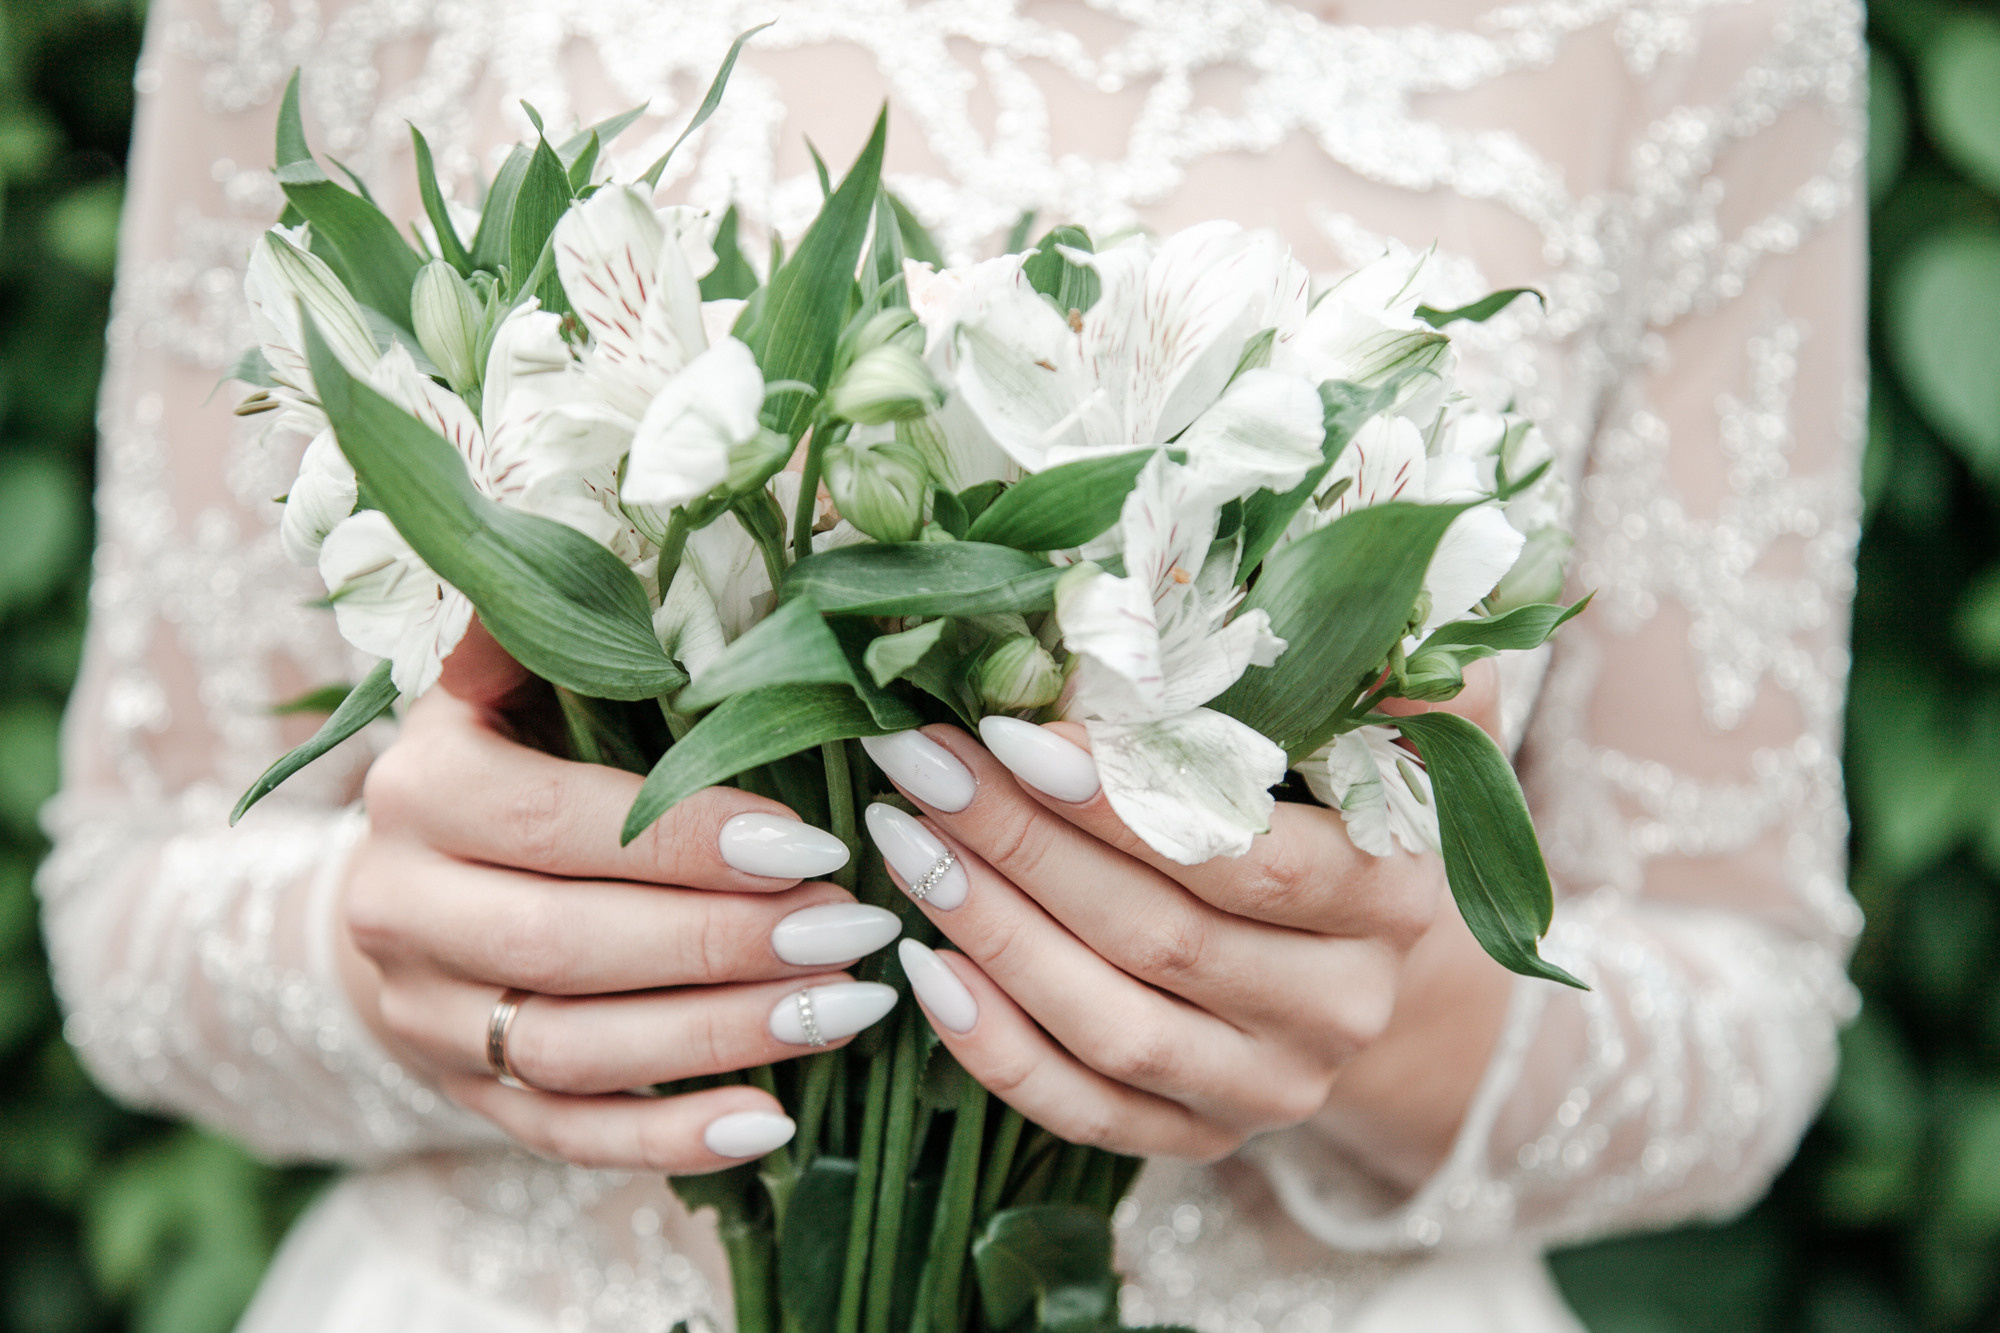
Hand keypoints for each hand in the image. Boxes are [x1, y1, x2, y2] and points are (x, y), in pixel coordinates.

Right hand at [335, 625, 904, 1171]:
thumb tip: (624, 529)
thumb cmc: (502, 764)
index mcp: (418, 792)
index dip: (685, 839)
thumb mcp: (508, 685)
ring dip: (721, 1037)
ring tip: (850, 1007)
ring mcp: (428, 1019)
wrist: (396, 893)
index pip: (557, 823)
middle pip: (569, 946)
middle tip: (858, 928)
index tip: (813, 845)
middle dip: (725, 942)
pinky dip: (668, 1140)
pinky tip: (772, 1123)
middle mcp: (401, 912)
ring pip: (575, 1051)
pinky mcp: (466, 1097)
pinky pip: (566, 1134)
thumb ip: (558, 633)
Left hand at [859, 661, 1511, 1168]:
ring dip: (994, 931)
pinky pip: (1084, 1109)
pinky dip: (994, 1046)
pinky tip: (925, 966)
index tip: (1015, 732)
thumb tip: (1336, 557)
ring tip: (904, 841)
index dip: (1124, 803)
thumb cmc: (1327, 802)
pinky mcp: (1201, 1136)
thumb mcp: (1371, 723)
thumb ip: (1367, 662)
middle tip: (921, 762)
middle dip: (1024, 843)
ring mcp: (1268, 1087)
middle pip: (1163, 937)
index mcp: (1390, 896)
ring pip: (1113, 1026)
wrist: (1349, 952)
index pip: (1248, 858)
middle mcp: (1343, 1008)